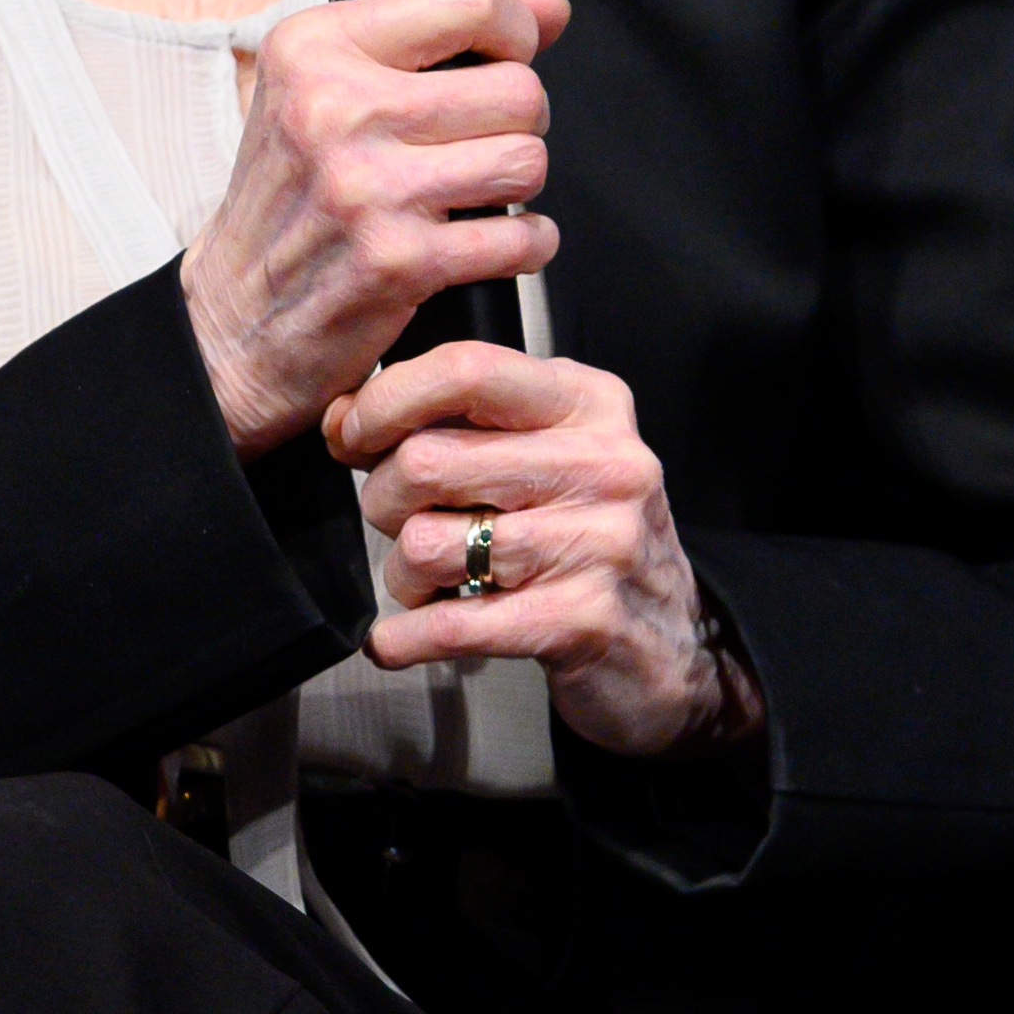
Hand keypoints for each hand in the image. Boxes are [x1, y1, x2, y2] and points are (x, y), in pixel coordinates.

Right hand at [179, 0, 568, 454]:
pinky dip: (526, 244)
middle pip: (515, 87)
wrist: (235, 311)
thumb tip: (550, 8)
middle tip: (482, 139)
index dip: (514, 28)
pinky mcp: (399, 260)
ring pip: (526, 159)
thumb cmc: (291, 196)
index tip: (512, 53)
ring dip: (520, 182)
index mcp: (313, 50)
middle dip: (519, 119)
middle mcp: (334, 110)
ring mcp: (367, 187)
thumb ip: (436, 37)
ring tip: (483, 190)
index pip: (466, 1)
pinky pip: (520, 237)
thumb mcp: (326, 89)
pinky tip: (491, 241)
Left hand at [330, 340, 765, 760]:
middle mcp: (604, 462)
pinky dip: (404, 638)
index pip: (465, 369)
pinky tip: (397, 640)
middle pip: (427, 460)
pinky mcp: (581, 619)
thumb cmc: (586, 536)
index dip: (385, 401)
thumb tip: (340, 417)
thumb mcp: (543, 452)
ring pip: (427, 543)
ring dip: (403, 574)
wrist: (672, 643)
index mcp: (588, 403)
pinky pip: (450, 624)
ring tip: (431, 580)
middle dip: (384, 500)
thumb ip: (453, 421)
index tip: (353, 434)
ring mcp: (599, 541)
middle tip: (402, 522)